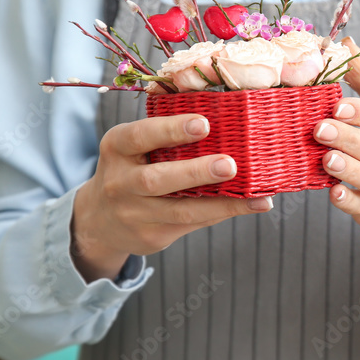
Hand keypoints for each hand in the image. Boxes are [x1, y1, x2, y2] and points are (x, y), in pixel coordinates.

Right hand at [72, 115, 272, 282]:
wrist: (99, 219)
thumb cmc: (132, 168)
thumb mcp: (133, 147)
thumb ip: (166, 136)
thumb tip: (227, 122)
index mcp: (117, 148)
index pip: (140, 136)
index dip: (171, 130)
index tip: (204, 124)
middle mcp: (120, 182)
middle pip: (157, 180)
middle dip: (196, 172)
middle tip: (230, 165)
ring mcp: (134, 214)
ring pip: (182, 210)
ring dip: (223, 203)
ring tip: (259, 197)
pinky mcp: (151, 237)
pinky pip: (193, 223)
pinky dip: (224, 213)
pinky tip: (252, 206)